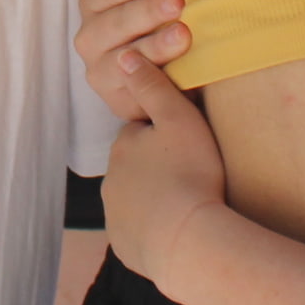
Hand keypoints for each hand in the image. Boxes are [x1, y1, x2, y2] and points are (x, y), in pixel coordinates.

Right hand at [76, 0, 190, 100]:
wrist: (177, 78)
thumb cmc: (166, 24)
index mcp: (97, 4)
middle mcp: (90, 35)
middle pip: (112, 21)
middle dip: (145, 11)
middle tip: (176, 2)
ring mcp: (98, 68)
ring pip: (120, 56)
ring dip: (153, 44)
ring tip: (183, 34)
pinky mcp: (113, 97)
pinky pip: (128, 88)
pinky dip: (149, 78)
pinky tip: (170, 70)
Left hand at [91, 56, 226, 284]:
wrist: (188, 241)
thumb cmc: (190, 175)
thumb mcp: (178, 119)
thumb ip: (153, 85)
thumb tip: (126, 56)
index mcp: (123, 146)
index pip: (142, 133)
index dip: (165, 136)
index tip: (189, 144)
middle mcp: (111, 181)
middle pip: (137, 168)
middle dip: (158, 168)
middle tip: (194, 174)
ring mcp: (116, 217)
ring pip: (137, 200)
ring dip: (157, 199)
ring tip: (190, 203)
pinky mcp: (125, 247)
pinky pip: (141, 233)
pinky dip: (156, 230)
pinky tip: (180, 230)